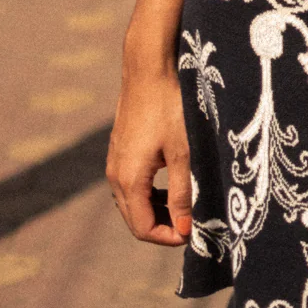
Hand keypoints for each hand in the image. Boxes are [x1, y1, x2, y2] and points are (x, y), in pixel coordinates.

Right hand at [106, 68, 192, 246]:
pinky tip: (171, 185)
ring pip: (132, 203)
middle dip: (162, 227)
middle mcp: (115, 175)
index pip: (143, 228)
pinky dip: (149, 193)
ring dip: (156, 210)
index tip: (193, 234)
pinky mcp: (120, 151)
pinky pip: (131, 185)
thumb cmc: (169, 108)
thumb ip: (182, 192)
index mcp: (129, 180)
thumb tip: (184, 229)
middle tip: (191, 223)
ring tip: (185, 205)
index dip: (167, 238)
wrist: (148, 70)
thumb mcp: (182, 152)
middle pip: (135, 219)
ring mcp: (115, 162)